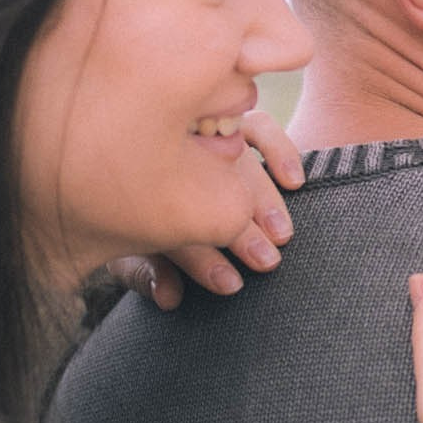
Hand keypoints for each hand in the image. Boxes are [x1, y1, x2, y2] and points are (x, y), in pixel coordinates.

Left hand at [125, 109, 304, 310]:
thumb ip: (146, 277)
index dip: (202, 260)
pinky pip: (259, 127)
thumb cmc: (134, 230)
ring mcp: (202, 138)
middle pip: (210, 191)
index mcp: (137, 194)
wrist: (147, 187)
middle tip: (266, 261)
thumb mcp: (128, 258)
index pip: (172, 226)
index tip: (231, 284)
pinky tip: (294, 181)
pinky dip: (278, 150)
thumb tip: (168, 297)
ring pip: (237, 161)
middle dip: (239, 231)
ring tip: (281, 233)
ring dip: (263, 199)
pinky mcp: (233, 125)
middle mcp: (172, 159)